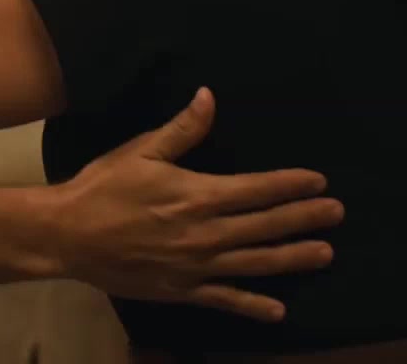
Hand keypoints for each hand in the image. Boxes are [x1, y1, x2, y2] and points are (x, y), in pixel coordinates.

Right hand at [39, 88, 342, 321]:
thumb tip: (209, 96)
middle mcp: (206, 233)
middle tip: (338, 213)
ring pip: (256, 263)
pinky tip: (278, 310)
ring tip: (326, 254)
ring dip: (293, 258)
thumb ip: (182, 130)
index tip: (319, 181)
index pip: (257, 189)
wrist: (68, 235)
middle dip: (305, 218)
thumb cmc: (104, 187)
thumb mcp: (141, 151)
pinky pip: (224, 299)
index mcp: (198, 195)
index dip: (291, 184)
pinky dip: (253, 305)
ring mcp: (196, 266)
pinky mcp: (182, 290)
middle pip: (266, 225)